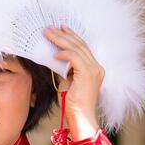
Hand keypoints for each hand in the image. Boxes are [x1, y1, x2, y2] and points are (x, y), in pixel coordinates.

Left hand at [44, 25, 104, 140]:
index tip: (61, 28)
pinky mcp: (88, 74)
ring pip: (76, 48)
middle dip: (64, 34)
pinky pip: (75, 58)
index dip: (72, 36)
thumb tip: (54, 58)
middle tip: (50, 28)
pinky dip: (64, 54)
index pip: (82, 47)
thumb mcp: (69, 82)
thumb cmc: (73, 103)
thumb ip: (66, 70)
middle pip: (80, 45)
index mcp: (94, 68)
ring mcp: (94, 70)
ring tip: (47, 34)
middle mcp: (97, 67)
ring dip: (60, 40)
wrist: (80, 116)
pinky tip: (54, 54)